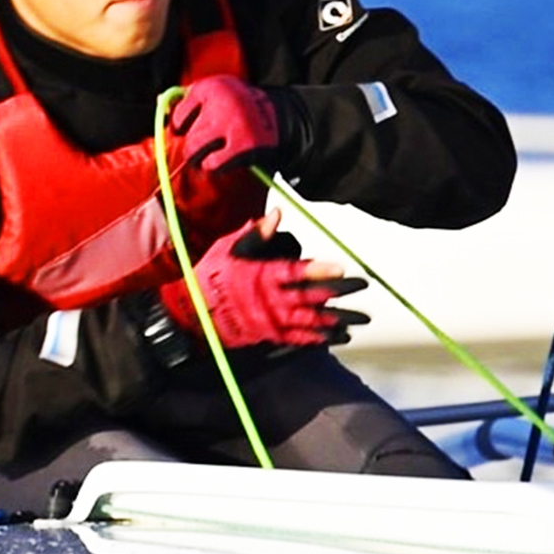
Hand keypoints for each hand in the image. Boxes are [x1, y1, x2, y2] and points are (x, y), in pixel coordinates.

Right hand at [158, 219, 369, 346]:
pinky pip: (299, 340)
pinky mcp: (270, 335)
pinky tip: (339, 337)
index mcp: (262, 277)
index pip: (296, 273)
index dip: (320, 271)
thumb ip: (256, 235)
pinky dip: (320, 339)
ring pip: (311, 322)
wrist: (191, 314)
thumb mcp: (229, 249)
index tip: (342, 268)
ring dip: (337, 320)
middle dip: (339, 293)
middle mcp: (271, 301)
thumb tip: (277, 214)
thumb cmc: (209, 277)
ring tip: (360, 320)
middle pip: (311, 298)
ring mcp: (272, 321)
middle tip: (363, 286)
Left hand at [169, 76, 280, 173]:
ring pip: (196, 151)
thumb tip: (158, 102)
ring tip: (206, 155)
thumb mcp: (214, 91)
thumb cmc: (237, 106)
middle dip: (191, 146)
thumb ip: (188, 97)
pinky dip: (213, 165)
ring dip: (198, 158)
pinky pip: (214, 164)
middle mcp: (222, 104)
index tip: (185, 129)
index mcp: (211, 87)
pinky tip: (219, 160)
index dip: (179, 126)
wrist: (277, 116)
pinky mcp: (244, 145)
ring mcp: (233, 125)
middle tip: (198, 147)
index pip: (178, 115)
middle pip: (188, 137)